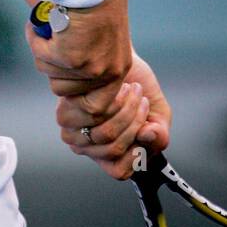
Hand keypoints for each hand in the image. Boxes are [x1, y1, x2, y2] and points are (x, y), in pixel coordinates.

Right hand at [24, 0, 132, 98]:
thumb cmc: (95, 0)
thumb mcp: (104, 37)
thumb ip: (93, 59)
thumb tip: (69, 81)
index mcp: (118, 69)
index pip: (96, 106)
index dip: (74, 95)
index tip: (63, 77)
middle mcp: (106, 73)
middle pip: (65, 92)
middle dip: (53, 70)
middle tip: (51, 48)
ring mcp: (88, 68)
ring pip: (49, 74)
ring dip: (43, 52)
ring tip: (47, 31)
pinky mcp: (69, 57)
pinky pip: (40, 56)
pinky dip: (35, 39)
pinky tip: (39, 24)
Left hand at [54, 50, 172, 179]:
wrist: (118, 56)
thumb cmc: (138, 87)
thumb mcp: (157, 114)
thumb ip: (160, 134)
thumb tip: (147, 136)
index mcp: (109, 155)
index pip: (119, 171)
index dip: (137, 154)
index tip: (147, 128)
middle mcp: (88, 147)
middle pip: (115, 149)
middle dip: (136, 121)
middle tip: (142, 99)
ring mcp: (74, 131)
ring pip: (105, 134)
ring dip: (127, 109)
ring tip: (133, 90)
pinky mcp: (66, 112)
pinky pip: (95, 116)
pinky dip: (113, 100)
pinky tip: (118, 86)